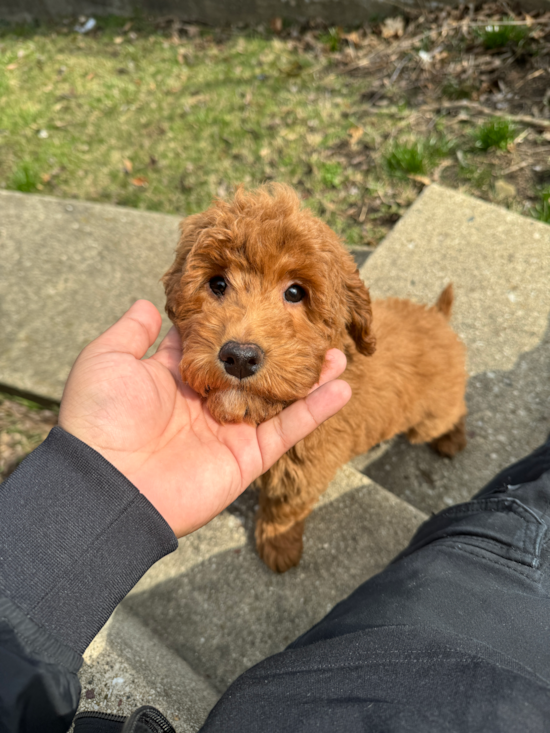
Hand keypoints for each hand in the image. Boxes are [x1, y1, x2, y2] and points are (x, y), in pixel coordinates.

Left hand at [59, 300, 350, 536]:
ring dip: (310, 378)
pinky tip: (341, 388)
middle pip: (256, 371)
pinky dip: (315, 411)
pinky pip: (287, 431)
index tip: (265, 298)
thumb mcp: (107, 360)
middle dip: (283, 351)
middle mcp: (209, 401)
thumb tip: (146, 303)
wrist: (106, 483)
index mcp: (178, 378)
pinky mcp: (247, 457)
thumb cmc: (100, 417)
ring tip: (337, 353)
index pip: (218, 345)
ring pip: (280, 399)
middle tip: (309, 328)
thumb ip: (132, 332)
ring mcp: (231, 430)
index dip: (240, 324)